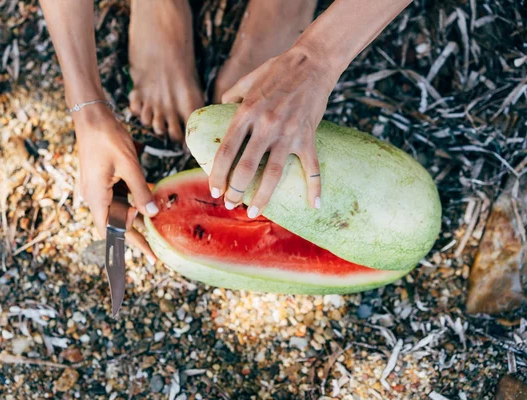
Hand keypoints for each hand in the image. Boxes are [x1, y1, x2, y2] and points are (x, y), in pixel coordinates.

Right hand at [73, 104, 157, 261]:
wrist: (92, 116)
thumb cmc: (107, 138)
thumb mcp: (129, 166)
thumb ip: (140, 191)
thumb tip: (152, 214)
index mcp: (96, 197)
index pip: (110, 231)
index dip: (129, 244)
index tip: (149, 253)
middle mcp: (94, 196)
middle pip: (115, 222)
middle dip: (136, 231)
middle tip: (155, 245)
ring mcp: (97, 187)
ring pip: (118, 208)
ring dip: (136, 212)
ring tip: (155, 219)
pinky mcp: (102, 179)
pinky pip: (118, 194)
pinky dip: (133, 197)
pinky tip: (149, 193)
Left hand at [209, 44, 338, 217]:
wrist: (311, 62)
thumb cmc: (276, 70)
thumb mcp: (246, 81)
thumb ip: (231, 98)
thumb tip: (219, 109)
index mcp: (246, 113)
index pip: (226, 151)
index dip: (217, 174)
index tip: (214, 190)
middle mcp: (265, 126)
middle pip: (246, 168)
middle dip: (236, 191)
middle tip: (230, 203)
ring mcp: (288, 133)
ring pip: (273, 174)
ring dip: (262, 197)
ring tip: (253, 211)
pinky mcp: (307, 136)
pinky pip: (311, 167)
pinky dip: (314, 188)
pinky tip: (313, 205)